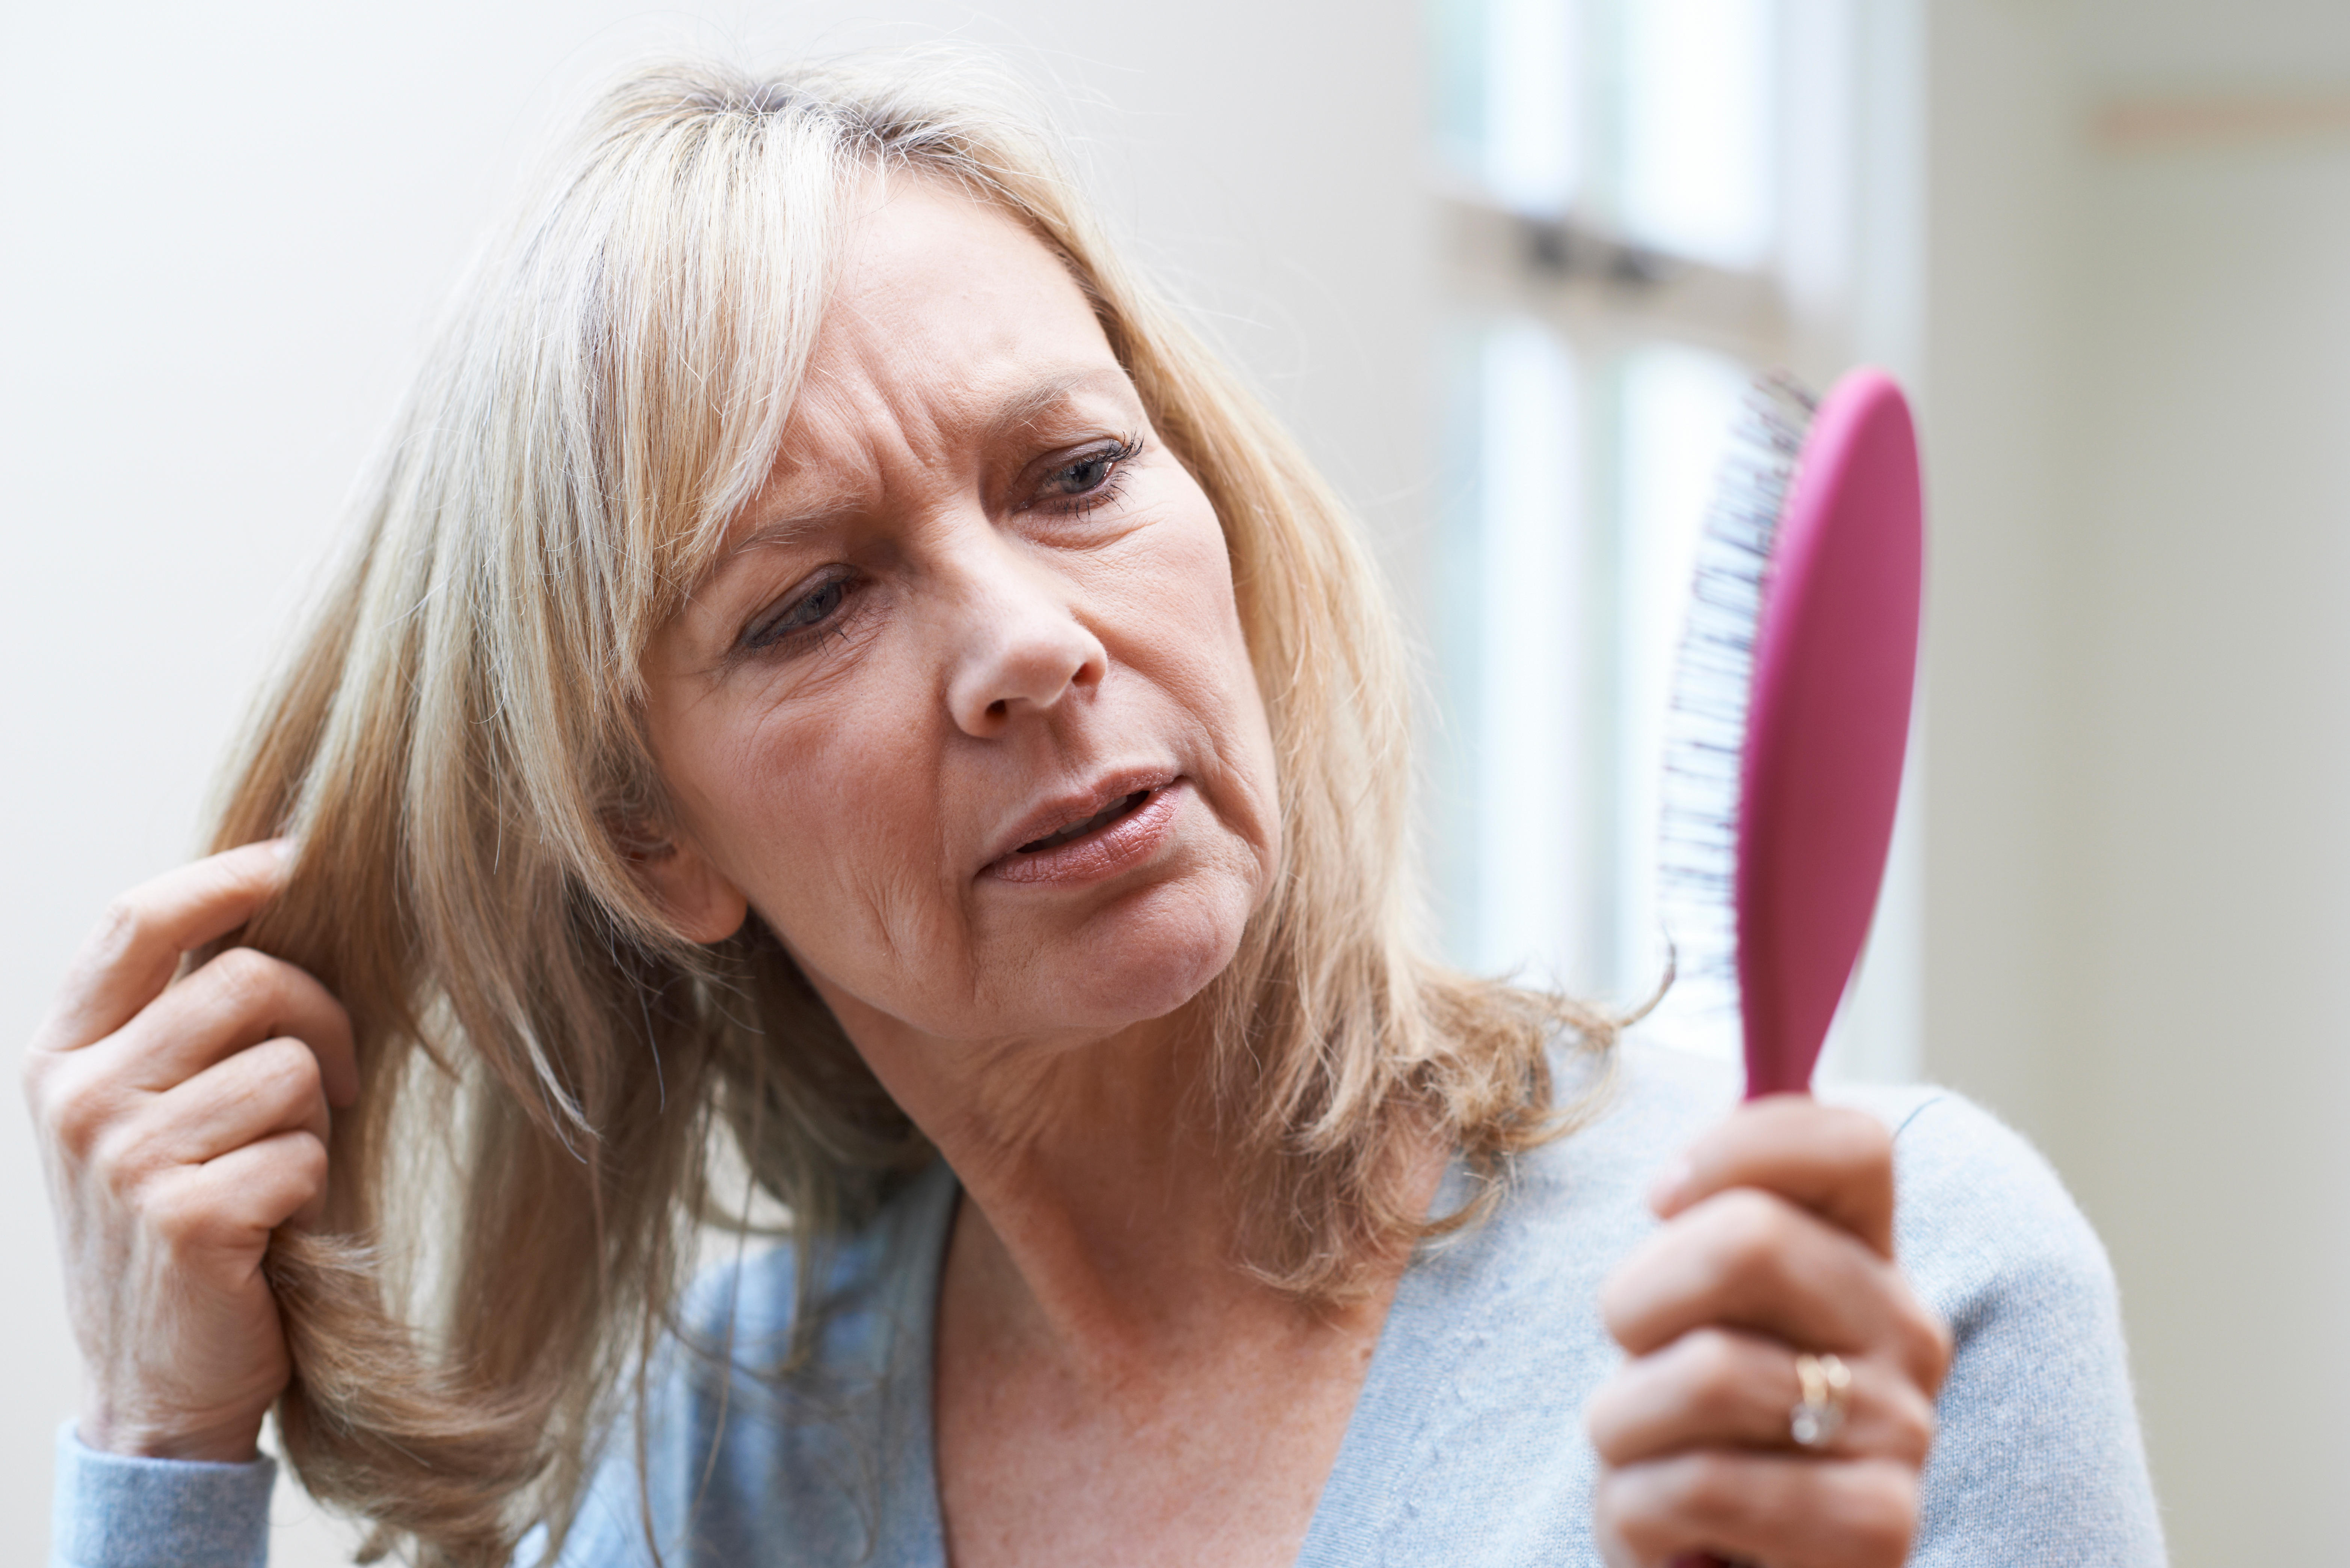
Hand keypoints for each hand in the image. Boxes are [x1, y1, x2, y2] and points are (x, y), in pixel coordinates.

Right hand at [21, 842, 355, 1461]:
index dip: (224, 876)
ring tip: (276, 1168)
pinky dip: (311, 1185)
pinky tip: (273, 1225)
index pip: (138, 920)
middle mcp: (78, 1097)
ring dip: (312, 1118)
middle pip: (245, 980)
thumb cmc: (181, 1221)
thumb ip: (182, 1021)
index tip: (293, 858)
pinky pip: (301, 1152)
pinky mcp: (182, 1218)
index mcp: (63, 1054)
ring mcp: (122, 1159)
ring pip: (287, 1068)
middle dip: (319, 1019)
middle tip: (328, 1083)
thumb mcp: (152, 1110)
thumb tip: (272, 896)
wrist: (156, 1379)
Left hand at [1586, 1097, 1952, 1566]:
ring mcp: (1903, 1434)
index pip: (1850, 1140)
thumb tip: (1685, 1161)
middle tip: (1639, 1359)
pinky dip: (1639, 1512)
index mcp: (1866, 1259)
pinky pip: (1697, 1484)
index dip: (1739, 1146)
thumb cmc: (1694, 1436)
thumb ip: (1710, 1221)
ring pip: (1704, 1371)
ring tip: (1648, 1459)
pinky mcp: (1878, 1533)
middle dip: (1640, 1301)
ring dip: (1625, 1425)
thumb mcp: (1689, 1316)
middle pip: (1751, 1238)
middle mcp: (1906, 1333)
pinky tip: (1673, 1531)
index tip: (1664, 1198)